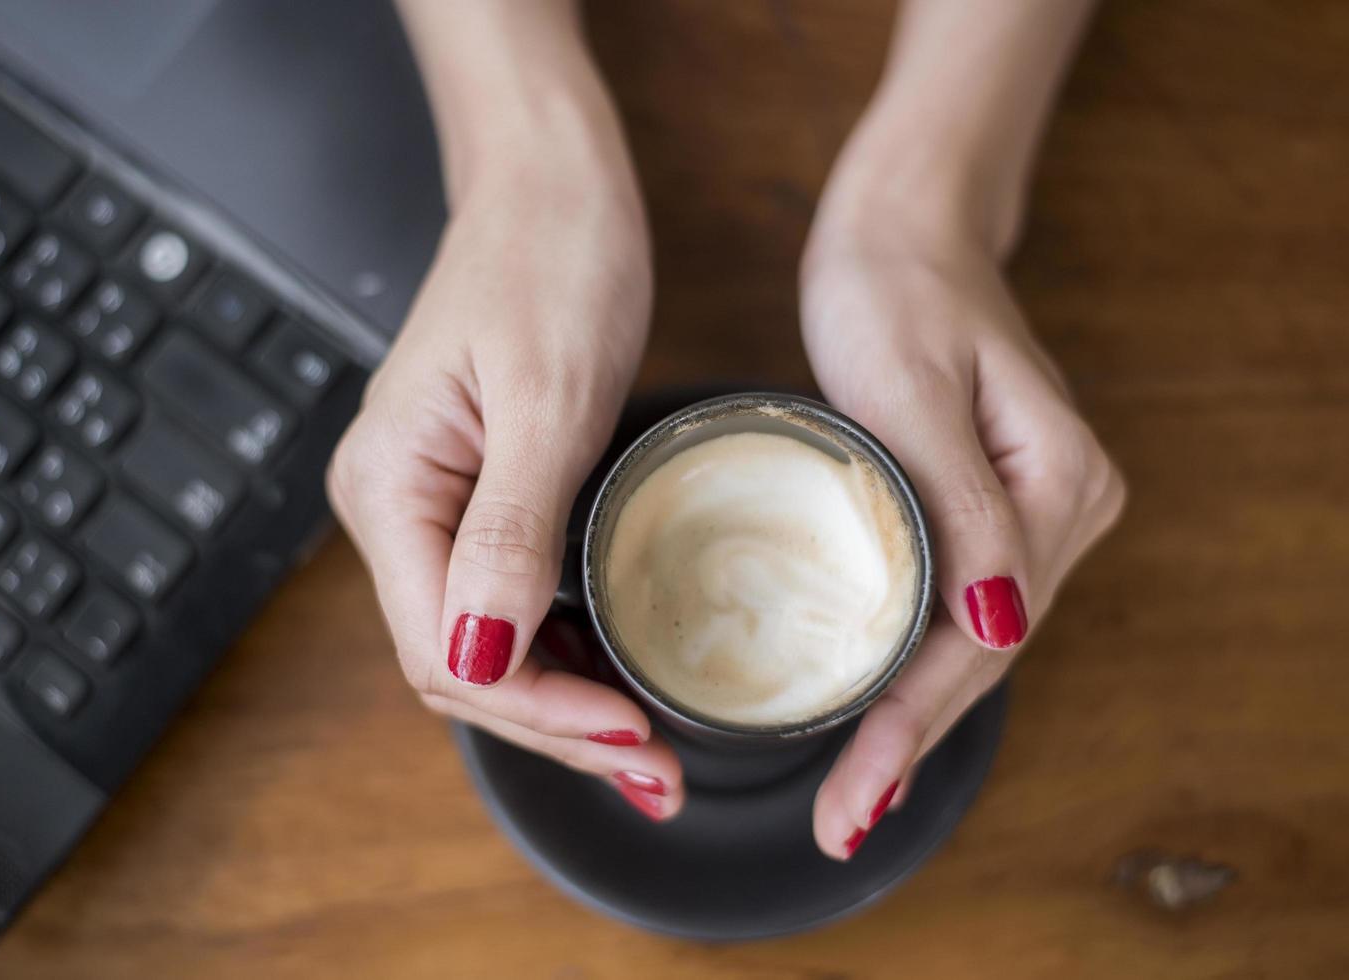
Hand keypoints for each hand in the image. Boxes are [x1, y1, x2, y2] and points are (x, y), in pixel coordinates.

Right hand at [329, 174, 686, 820]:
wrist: (550, 186)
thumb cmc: (550, 260)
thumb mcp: (546, 397)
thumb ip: (510, 532)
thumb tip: (484, 661)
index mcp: (388, 487)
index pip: (446, 647)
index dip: (540, 708)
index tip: (634, 734)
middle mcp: (391, 507)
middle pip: (460, 665)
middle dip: (558, 726)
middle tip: (659, 771)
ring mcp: (428, 505)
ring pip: (483, 645)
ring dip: (561, 704)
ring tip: (648, 752)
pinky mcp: (472, 497)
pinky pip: (503, 602)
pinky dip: (559, 653)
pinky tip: (613, 680)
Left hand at [800, 209, 1125, 859]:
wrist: (904, 232)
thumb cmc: (894, 291)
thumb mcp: (911, 387)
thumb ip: (958, 506)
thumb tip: (997, 629)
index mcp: (1058, 484)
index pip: (976, 632)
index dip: (911, 719)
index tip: (856, 792)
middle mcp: (1065, 510)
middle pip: (978, 654)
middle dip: (905, 743)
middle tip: (842, 822)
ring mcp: (1036, 514)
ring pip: (968, 642)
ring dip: (909, 720)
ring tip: (852, 798)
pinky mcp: (992, 508)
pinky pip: (953, 606)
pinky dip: (910, 666)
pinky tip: (873, 713)